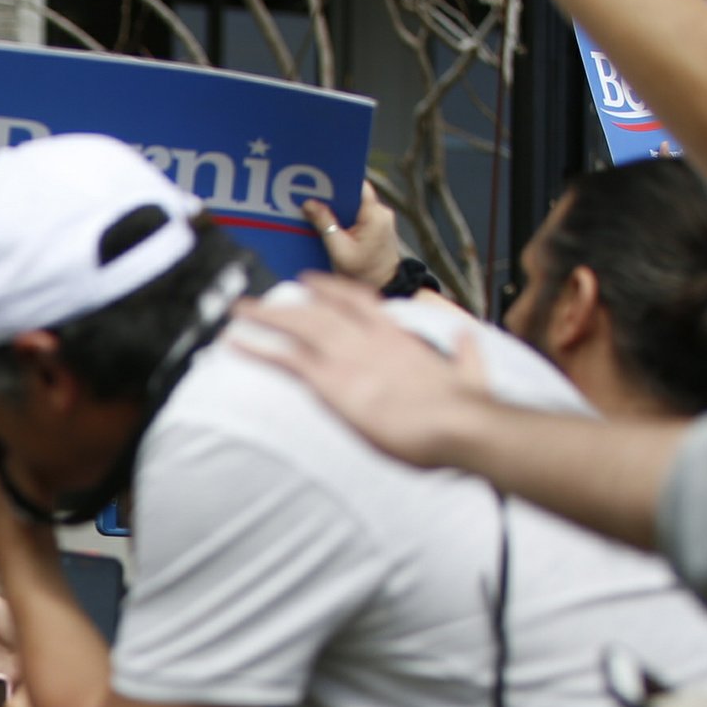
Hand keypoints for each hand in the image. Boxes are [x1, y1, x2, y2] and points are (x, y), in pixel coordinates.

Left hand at [226, 274, 492, 468]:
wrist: (461, 423)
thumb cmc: (467, 408)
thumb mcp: (471, 372)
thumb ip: (464, 354)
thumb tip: (466, 340)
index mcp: (399, 335)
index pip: (359, 301)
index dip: (330, 290)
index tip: (309, 283)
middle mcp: (369, 337)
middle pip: (319, 309)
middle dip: (286, 302)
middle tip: (257, 298)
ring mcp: (350, 357)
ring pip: (298, 326)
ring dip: (264, 316)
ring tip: (237, 311)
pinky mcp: (334, 383)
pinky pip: (287, 360)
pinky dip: (258, 349)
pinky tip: (235, 344)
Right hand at [301, 184, 404, 289]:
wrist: (385, 288)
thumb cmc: (363, 274)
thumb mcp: (339, 250)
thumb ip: (325, 225)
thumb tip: (309, 204)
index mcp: (375, 216)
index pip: (359, 187)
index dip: (340, 181)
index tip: (321, 181)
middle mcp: (382, 213)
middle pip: (355, 195)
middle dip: (334, 197)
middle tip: (313, 199)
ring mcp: (382, 220)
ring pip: (356, 205)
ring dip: (338, 209)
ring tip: (319, 214)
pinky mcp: (378, 227)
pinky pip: (359, 215)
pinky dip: (345, 219)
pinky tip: (331, 227)